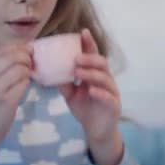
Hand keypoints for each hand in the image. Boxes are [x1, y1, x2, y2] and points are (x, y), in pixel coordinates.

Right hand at [0, 43, 32, 164]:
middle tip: (31, 63)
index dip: (18, 48)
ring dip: (27, 71)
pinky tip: (23, 88)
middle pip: (13, 56)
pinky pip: (24, 83)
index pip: (1, 50)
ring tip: (26, 77)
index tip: (27, 51)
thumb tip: (22, 49)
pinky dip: (27, 83)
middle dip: (26, 57)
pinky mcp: (7, 101)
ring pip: (20, 69)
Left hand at [58, 29, 123, 164]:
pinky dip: (99, 92)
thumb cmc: (86, 109)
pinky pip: (108, 97)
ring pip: (105, 78)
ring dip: (92, 74)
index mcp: (96, 75)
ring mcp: (112, 93)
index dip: (89, 44)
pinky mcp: (114, 106)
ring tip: (78, 72)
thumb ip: (64, 82)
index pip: (93, 56)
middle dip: (89, 59)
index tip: (82, 32)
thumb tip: (50, 69)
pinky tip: (91, 90)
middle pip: (102, 64)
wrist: (97, 132)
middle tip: (75, 58)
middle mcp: (106, 80)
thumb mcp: (71, 94)